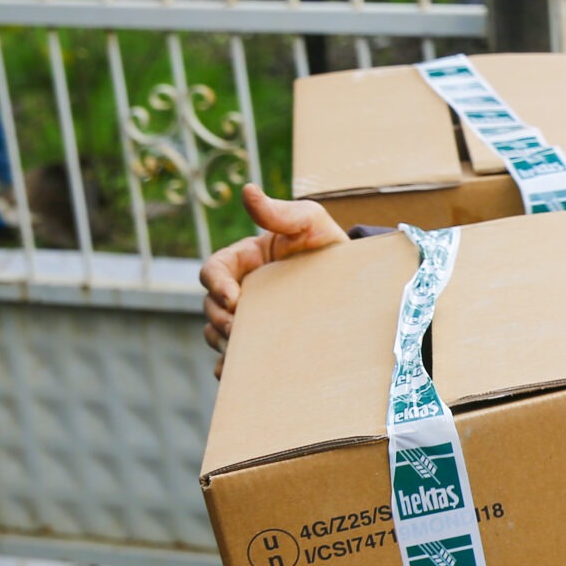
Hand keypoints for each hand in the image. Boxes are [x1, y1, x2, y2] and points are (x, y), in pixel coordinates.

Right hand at [199, 184, 347, 374]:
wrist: (355, 282)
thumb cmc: (329, 245)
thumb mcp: (310, 222)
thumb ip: (281, 212)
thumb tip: (247, 190)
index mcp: (243, 261)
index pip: (212, 271)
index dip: (214, 285)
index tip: (233, 299)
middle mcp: (241, 290)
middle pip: (210, 307)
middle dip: (219, 319)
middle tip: (239, 331)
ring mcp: (250, 318)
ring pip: (218, 334)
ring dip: (225, 344)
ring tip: (245, 352)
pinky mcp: (261, 343)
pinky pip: (234, 361)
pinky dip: (231, 369)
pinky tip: (241, 375)